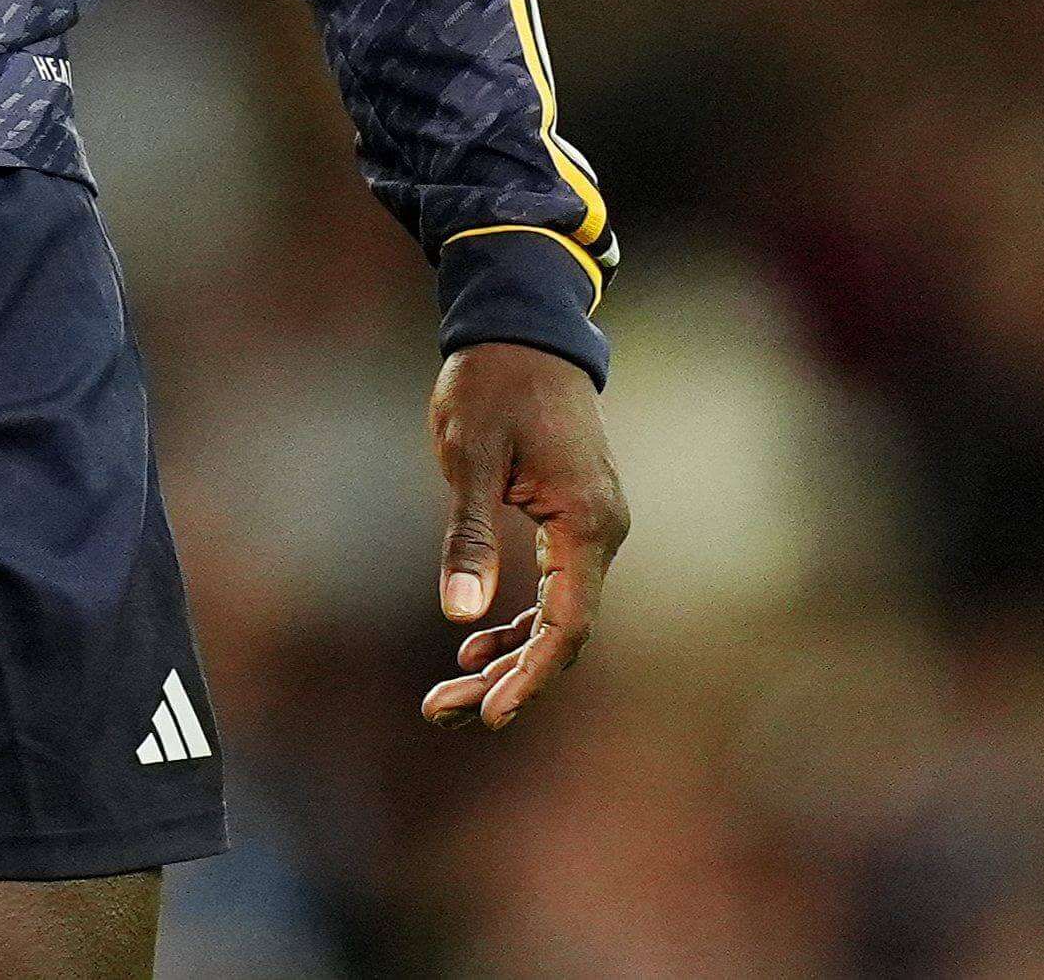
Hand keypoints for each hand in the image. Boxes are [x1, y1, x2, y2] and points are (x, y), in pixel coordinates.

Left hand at [421, 341, 625, 730]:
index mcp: (584, 522)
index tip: (488, 715)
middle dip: (505, 679)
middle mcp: (602, 531)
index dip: (530, 677)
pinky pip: (554, 588)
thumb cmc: (491, 386)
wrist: (521, 329)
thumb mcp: (468, 459)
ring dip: (507, 657)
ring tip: (447, 693)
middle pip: (561, 631)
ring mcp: (592, 526)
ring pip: (556, 614)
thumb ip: (467, 539)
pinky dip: (517, 620)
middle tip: (441, 712)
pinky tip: (473, 641)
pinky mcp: (574, 518)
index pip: (567, 625)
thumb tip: (458, 616)